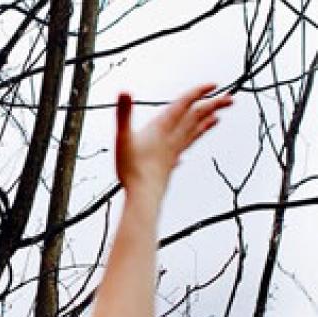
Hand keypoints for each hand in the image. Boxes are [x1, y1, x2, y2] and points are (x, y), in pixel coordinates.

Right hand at [116, 84, 232, 199]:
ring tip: (218, 117)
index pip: (184, 105)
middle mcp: (172, 138)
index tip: (213, 85)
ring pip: (194, 133)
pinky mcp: (170, 163)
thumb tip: (124, 91)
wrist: (144, 195)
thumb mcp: (123, 138)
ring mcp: (173, 151)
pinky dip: (191, 144)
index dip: (198, 93)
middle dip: (213, 105)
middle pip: (196, 118)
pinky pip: (186, 148)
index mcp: (162, 128)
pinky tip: (190, 146)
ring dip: (207, 122)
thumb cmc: (133, 169)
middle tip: (230, 97)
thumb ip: (123, 114)